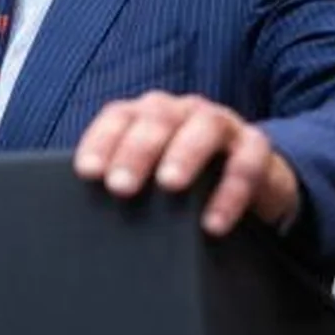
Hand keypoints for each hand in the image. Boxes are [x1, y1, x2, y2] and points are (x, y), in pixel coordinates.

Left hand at [73, 91, 298, 235]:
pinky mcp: (257, 148)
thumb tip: (77, 213)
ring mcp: (222, 124)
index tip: (88, 172)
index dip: (101, 141)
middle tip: (120, 186)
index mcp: (149, 114)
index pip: (119, 117)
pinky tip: (213, 223)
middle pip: (157, 118)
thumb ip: (122, 181)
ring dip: (184, 155)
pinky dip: (231, 193)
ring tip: (169, 186)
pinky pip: (247, 162)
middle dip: (137, 151)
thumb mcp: (151, 176)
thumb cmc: (186, 178)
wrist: (252, 181)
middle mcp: (183, 111)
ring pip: (204, 128)